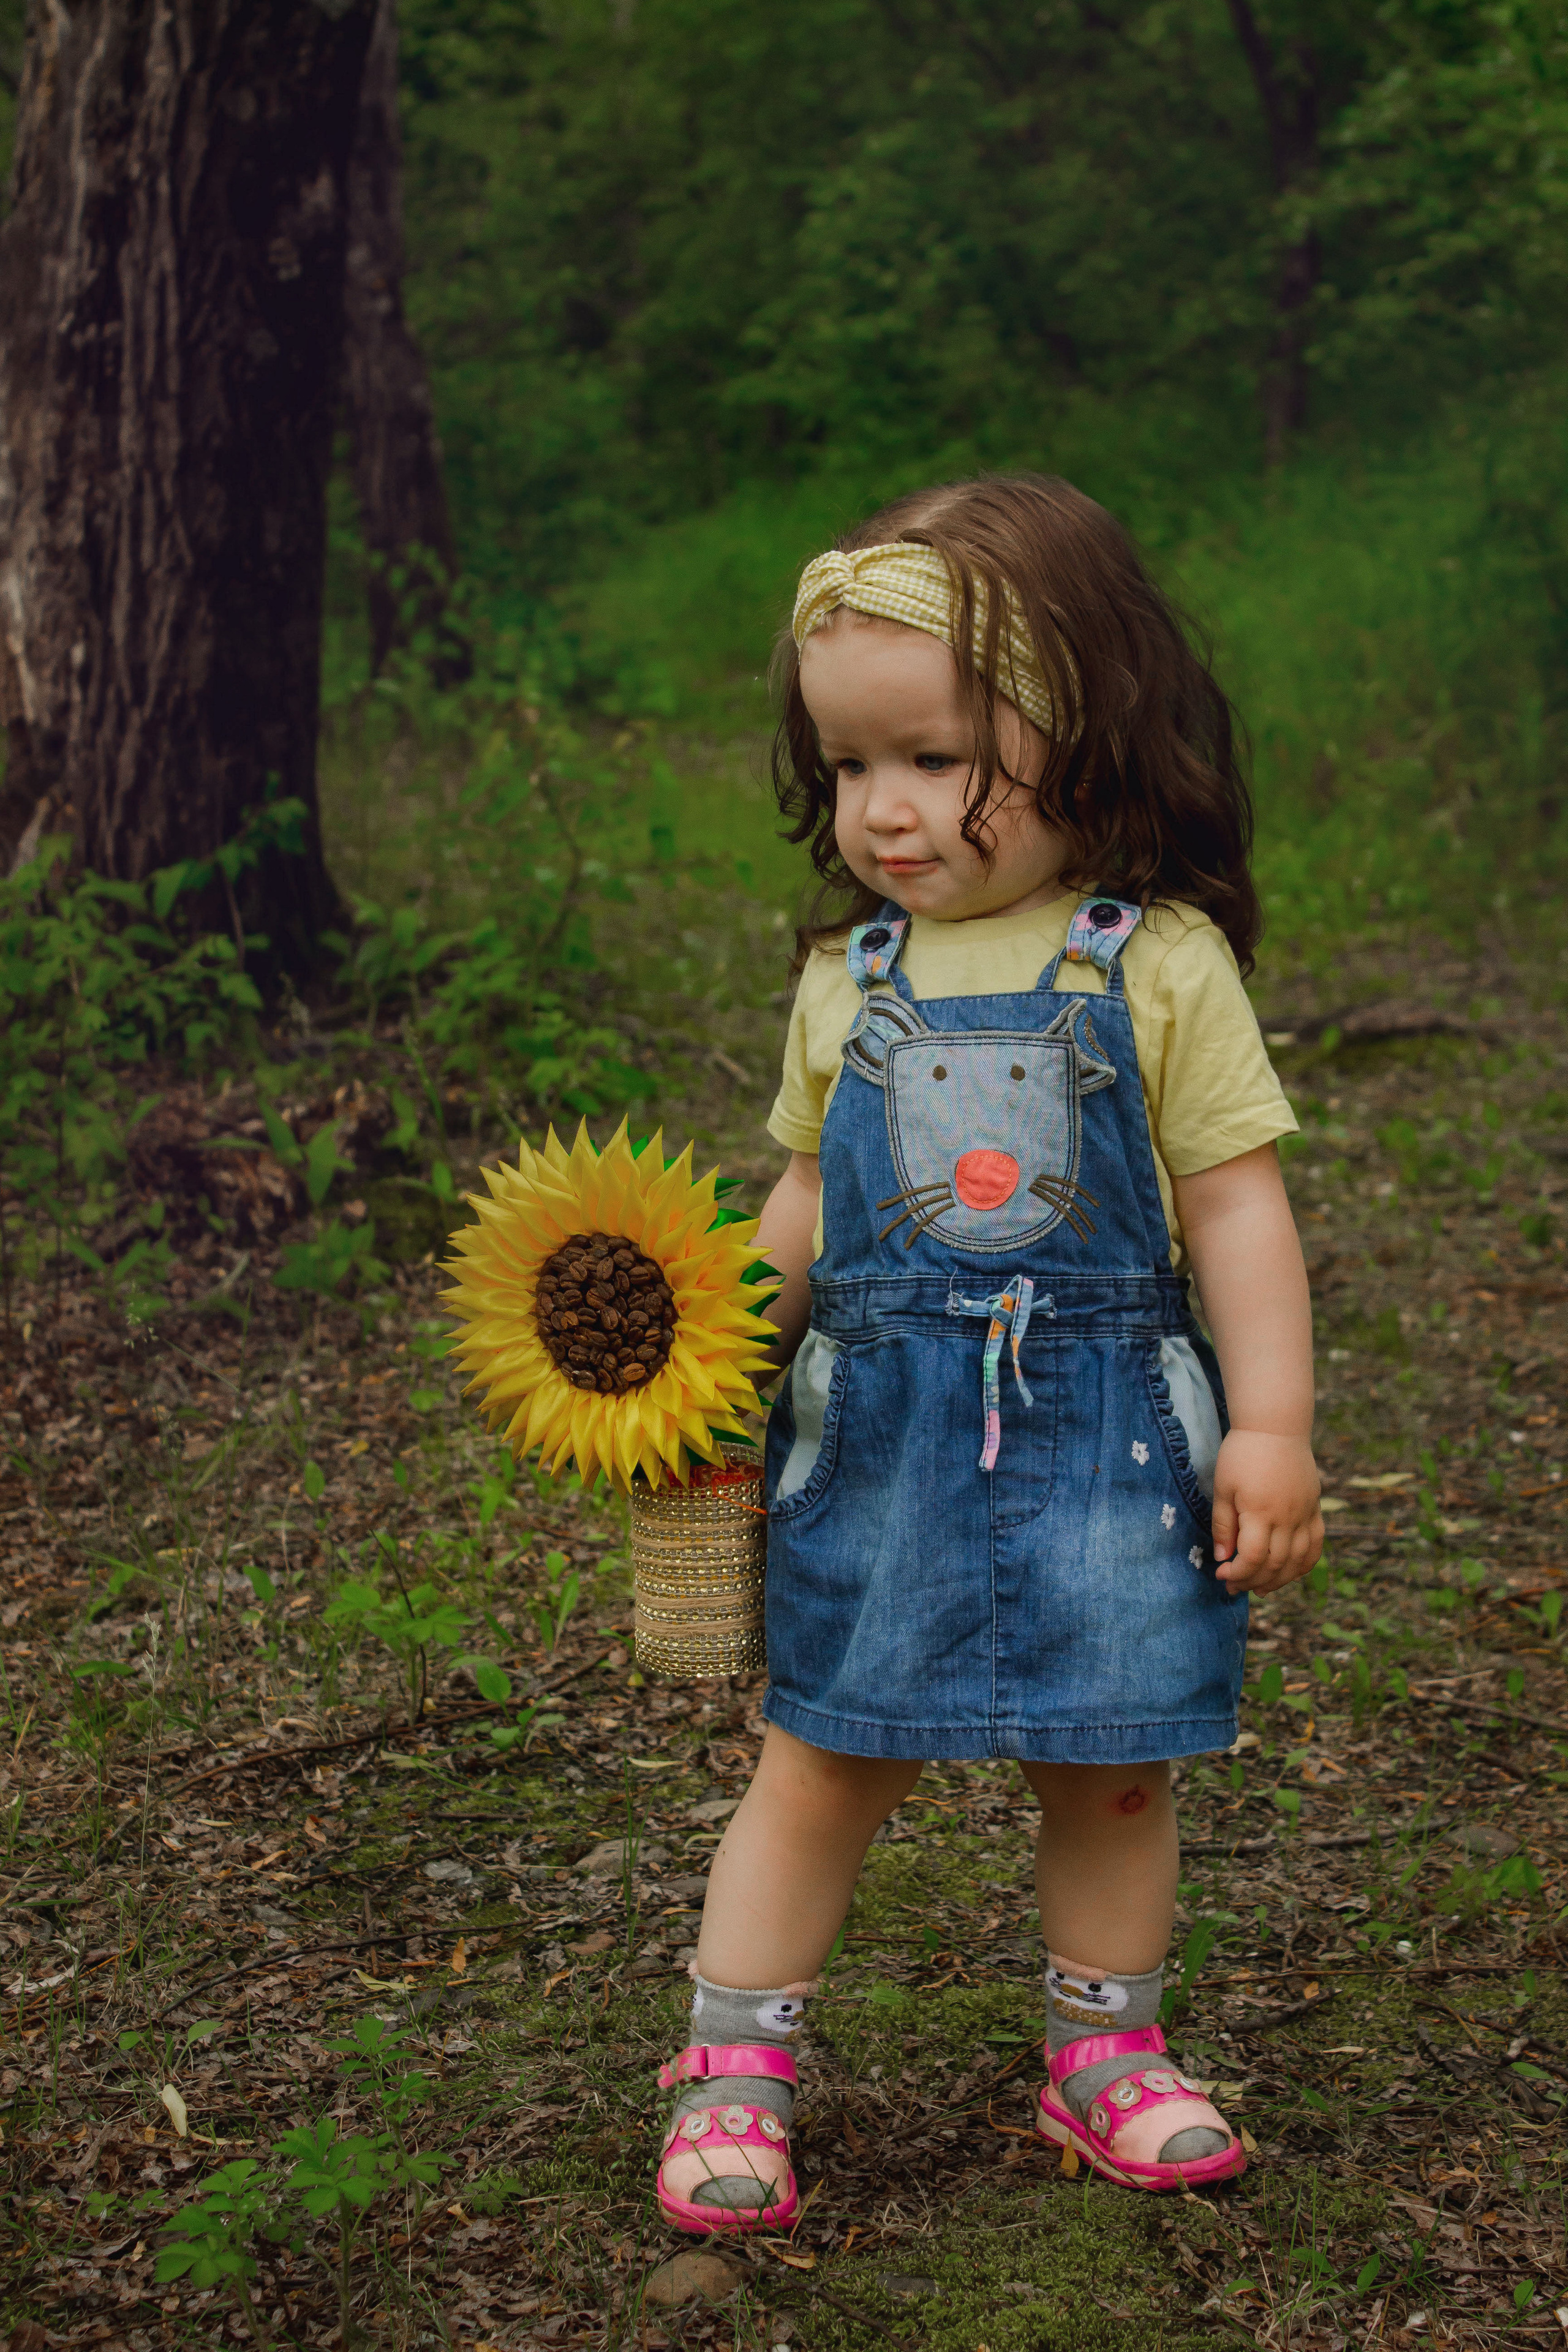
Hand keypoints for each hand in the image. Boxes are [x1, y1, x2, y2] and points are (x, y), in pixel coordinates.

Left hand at [1209, 1430, 1322, 1594]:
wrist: (1276, 1427)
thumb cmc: (1242, 1454)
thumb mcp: (1223, 1488)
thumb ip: (1223, 1525)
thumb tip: (1222, 1559)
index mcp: (1260, 1511)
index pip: (1253, 1558)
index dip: (1238, 1574)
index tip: (1221, 1575)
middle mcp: (1288, 1517)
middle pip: (1276, 1564)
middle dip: (1253, 1581)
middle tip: (1234, 1587)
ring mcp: (1305, 1515)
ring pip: (1298, 1561)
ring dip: (1279, 1580)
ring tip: (1259, 1588)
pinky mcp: (1315, 1510)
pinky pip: (1316, 1546)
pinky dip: (1304, 1565)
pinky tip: (1289, 1573)